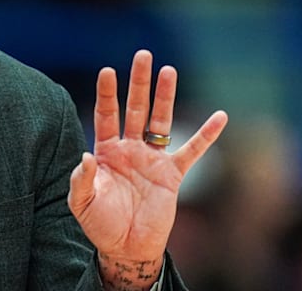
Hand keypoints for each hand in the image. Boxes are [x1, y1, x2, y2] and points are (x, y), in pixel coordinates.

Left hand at [68, 50, 226, 288]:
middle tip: (143, 54)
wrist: (126, 248)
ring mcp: (152, 159)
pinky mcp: (173, 175)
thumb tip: (86, 156)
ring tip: (169, 70)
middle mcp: (130, 148)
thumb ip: (81, 179)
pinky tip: (220, 116)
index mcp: (106, 151)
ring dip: (165, 96)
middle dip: (139, 82)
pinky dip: (207, 134)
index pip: (106, 115)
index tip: (107, 71)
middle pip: (136, 108)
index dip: (107, 94)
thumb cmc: (100, 224)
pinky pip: (193, 150)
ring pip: (161, 121)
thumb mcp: (82, 202)